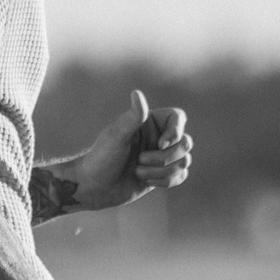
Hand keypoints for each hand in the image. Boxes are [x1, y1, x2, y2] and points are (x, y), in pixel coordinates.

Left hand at [53, 86, 192, 213]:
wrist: (94, 187)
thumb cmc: (101, 158)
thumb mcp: (116, 137)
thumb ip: (132, 117)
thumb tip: (136, 93)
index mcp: (148, 123)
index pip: (178, 117)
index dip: (176, 131)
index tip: (161, 144)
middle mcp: (158, 137)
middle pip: (185, 142)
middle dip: (165, 157)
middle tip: (140, 161)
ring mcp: (162, 156)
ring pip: (184, 161)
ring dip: (162, 171)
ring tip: (138, 172)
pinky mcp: (163, 174)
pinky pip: (181, 176)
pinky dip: (166, 181)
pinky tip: (145, 181)